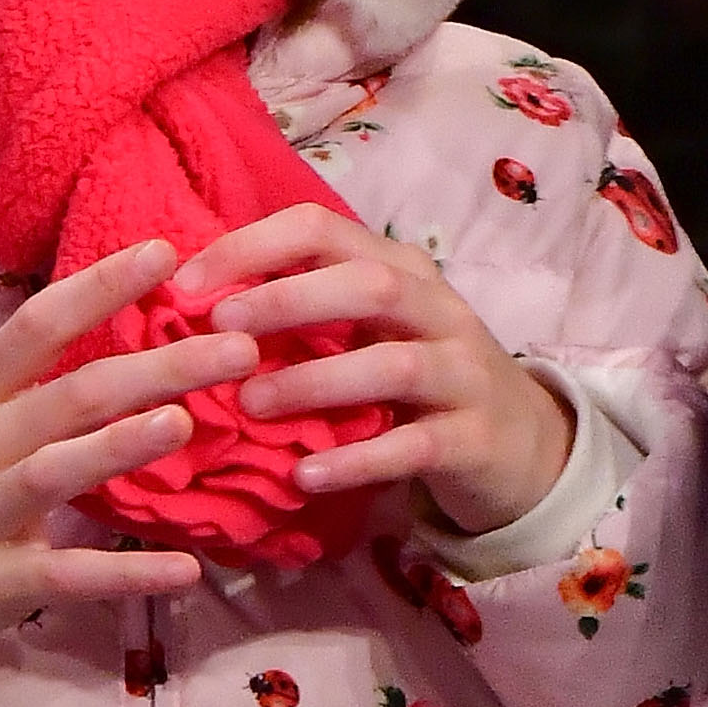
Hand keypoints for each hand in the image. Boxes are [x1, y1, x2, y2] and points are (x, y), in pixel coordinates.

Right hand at [0, 240, 257, 677]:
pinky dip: (127, 574)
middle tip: (236, 344)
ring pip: (56, 470)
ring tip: (185, 422)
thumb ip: (27, 395)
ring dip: (121, 446)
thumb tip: (122, 353)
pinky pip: (67, 576)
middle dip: (155, 366)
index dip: (99, 286)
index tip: (165, 252)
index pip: (36, 326)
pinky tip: (186, 570)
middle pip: (70, 393)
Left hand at [173, 206, 571, 538]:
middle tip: (218, 329)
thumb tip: (196, 303)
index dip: (251, 247)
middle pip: (368, 285)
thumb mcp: (370, 328)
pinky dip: (357, 460)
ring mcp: (463, 374)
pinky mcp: (475, 440)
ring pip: (393, 365)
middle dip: (287, 300)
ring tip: (250, 405)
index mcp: (399, 269)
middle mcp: (437, 310)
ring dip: (314, 381)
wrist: (522, 447)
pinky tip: (305, 477)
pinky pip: (414, 446)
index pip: (322, 229)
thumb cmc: (419, 379)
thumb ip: (303, 309)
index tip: (184, 284)